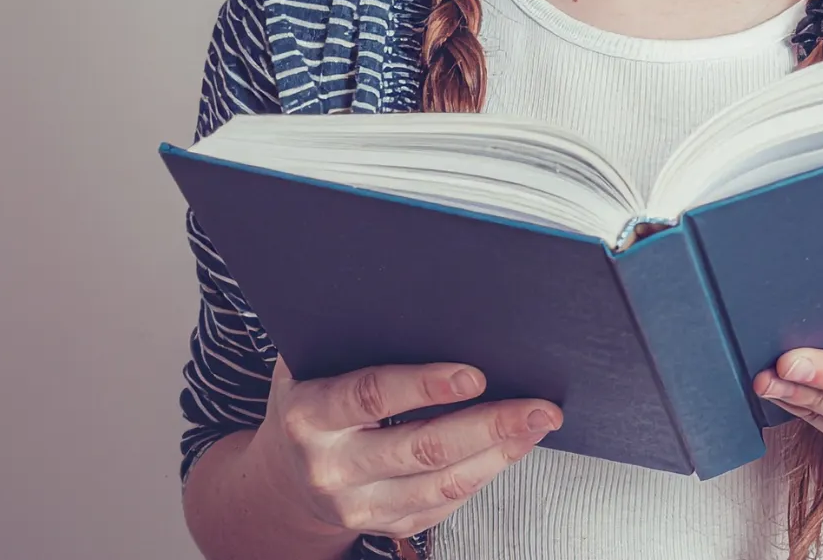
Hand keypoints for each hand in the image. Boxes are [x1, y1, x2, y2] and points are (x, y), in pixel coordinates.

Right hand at [251, 355, 561, 543]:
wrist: (284, 478)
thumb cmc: (312, 399)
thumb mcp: (313, 362)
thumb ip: (353, 336)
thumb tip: (420, 297)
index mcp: (309, 415)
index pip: (371, 395)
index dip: (425, 385)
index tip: (474, 375)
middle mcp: (331, 467)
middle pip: (421, 448)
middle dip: (488, 425)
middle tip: (536, 404)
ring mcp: (359, 505)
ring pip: (443, 483)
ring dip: (500, 452)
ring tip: (537, 422)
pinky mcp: (388, 526)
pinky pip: (446, 503)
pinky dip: (487, 472)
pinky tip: (513, 446)